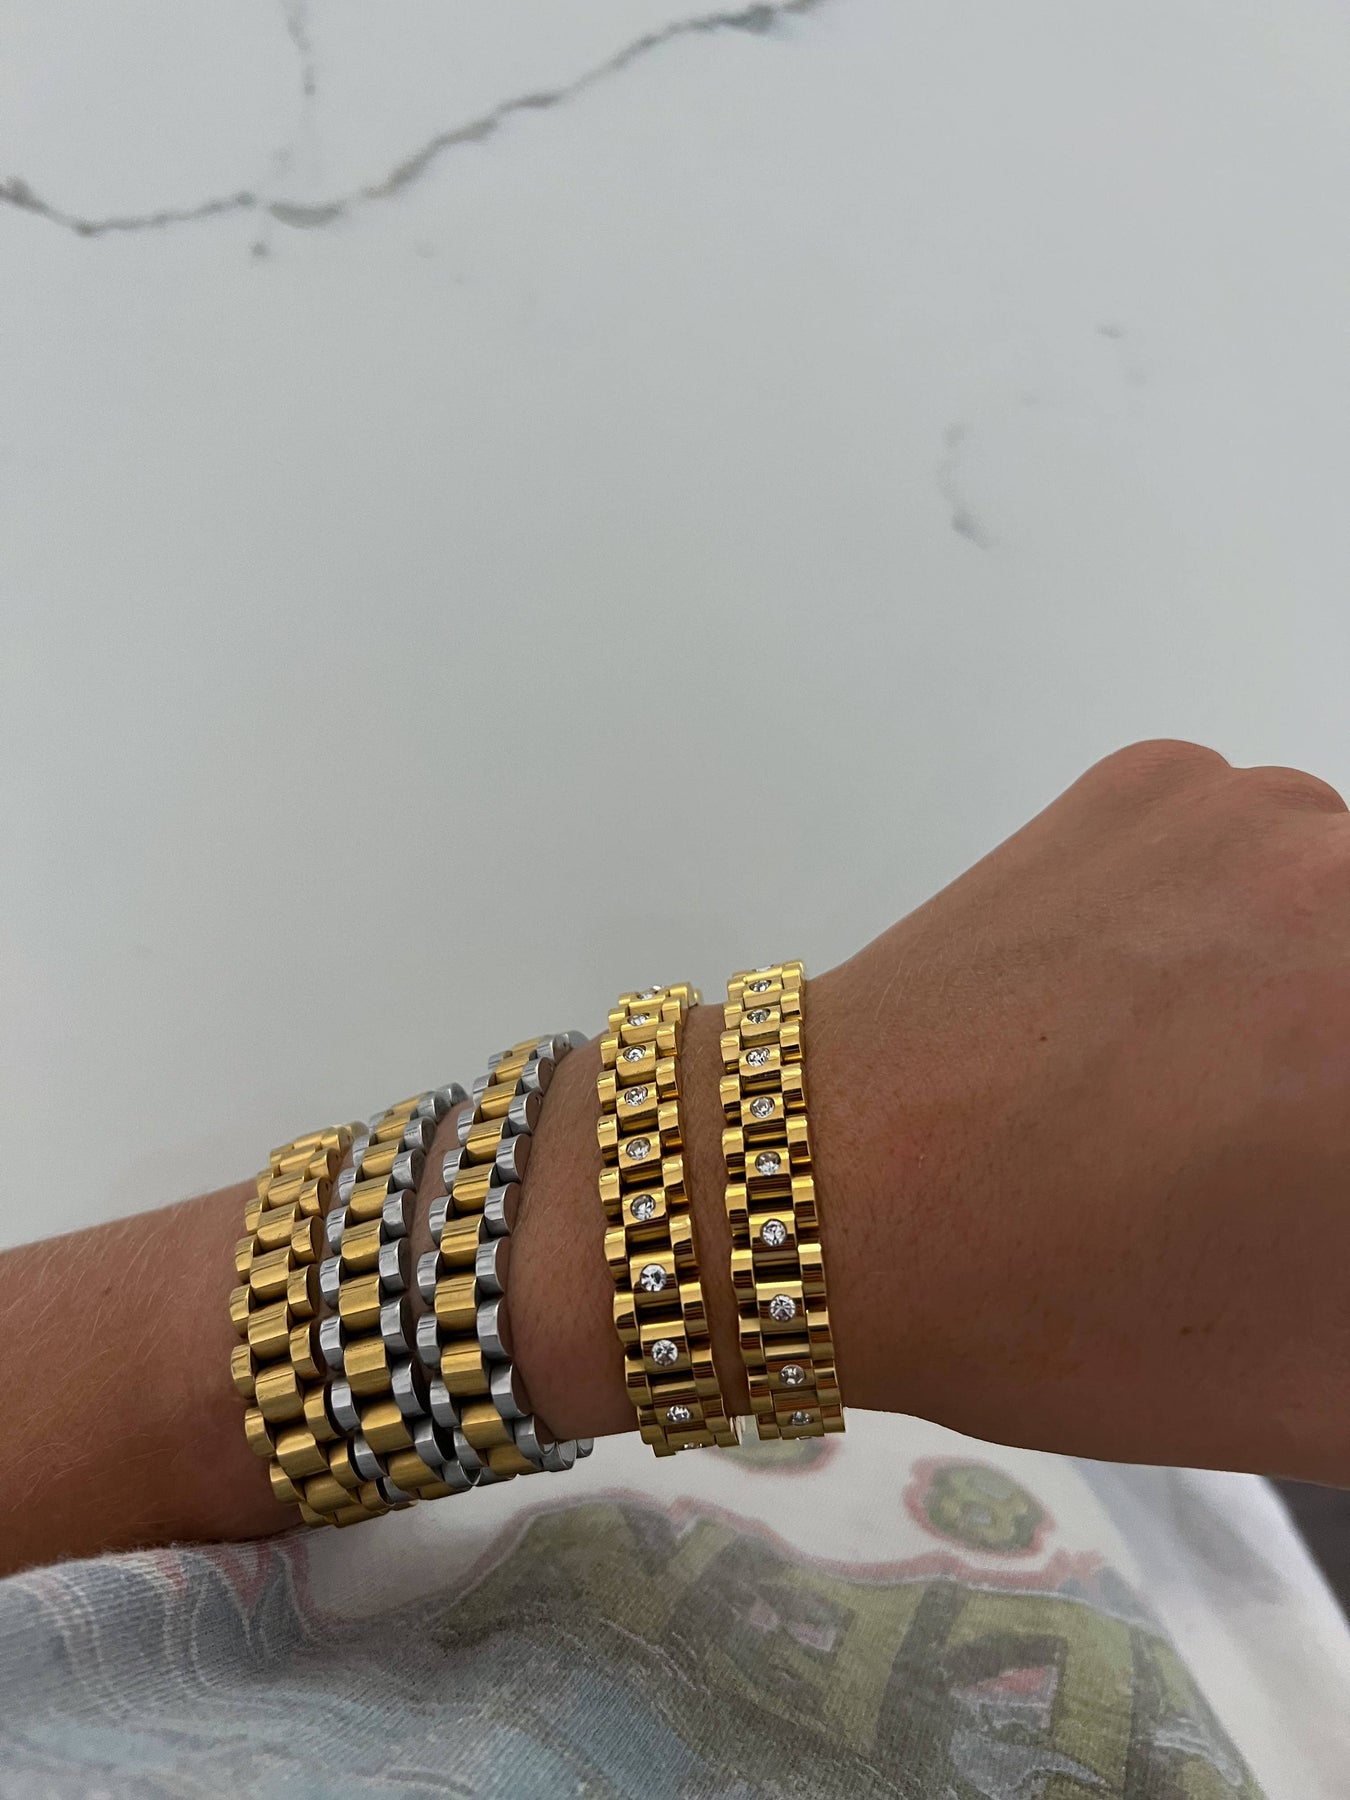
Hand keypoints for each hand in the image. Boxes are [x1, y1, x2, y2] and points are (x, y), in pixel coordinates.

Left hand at [807, 738, 1349, 1480]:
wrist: (821, 1186)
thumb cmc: (1076, 1313)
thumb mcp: (1323, 1378)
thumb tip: (1345, 1173)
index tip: (1319, 1165)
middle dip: (1345, 1076)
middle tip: (1291, 1136)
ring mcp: (1261, 803)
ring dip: (1333, 982)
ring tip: (1216, 1082)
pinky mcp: (1153, 773)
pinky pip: (1259, 843)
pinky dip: (1240, 915)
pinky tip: (1145, 999)